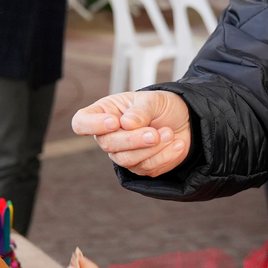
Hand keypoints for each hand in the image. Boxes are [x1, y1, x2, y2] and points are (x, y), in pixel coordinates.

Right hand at [71, 91, 191, 176]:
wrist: (184, 121)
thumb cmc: (162, 106)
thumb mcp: (153, 100)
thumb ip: (140, 111)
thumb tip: (127, 124)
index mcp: (104, 113)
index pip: (82, 122)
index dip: (93, 125)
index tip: (114, 122)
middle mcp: (108, 135)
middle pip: (108, 144)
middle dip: (133, 140)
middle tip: (155, 133)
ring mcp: (122, 153)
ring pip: (127, 159)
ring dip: (152, 148)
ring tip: (170, 133)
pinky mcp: (140, 167)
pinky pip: (147, 168)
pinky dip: (165, 155)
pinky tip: (177, 143)